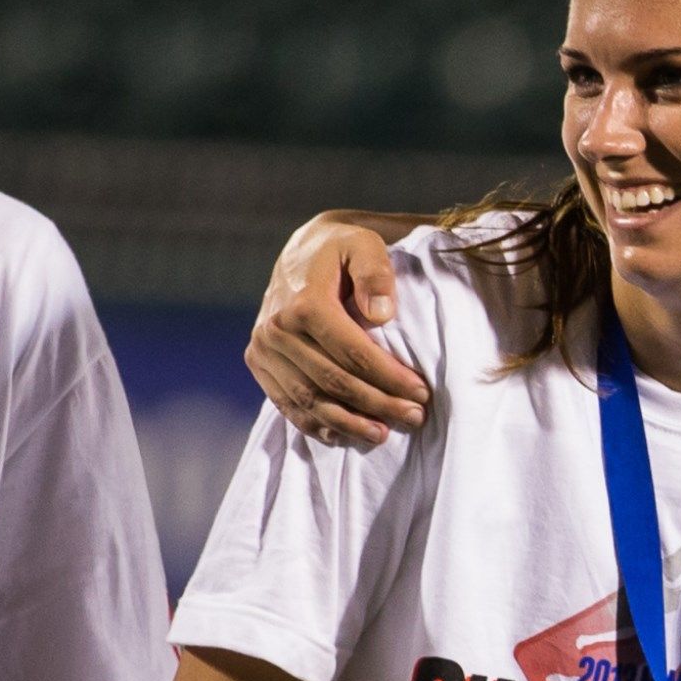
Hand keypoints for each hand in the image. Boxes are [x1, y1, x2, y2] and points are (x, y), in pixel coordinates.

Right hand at [246, 213, 429, 445]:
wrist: (302, 249)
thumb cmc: (343, 248)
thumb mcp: (364, 245)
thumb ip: (376, 273)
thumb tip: (381, 314)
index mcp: (304, 304)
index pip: (354, 354)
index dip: (390, 378)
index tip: (422, 392)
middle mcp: (276, 330)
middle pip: (334, 381)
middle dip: (378, 404)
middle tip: (415, 417)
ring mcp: (263, 349)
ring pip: (309, 399)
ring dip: (348, 422)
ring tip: (384, 434)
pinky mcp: (258, 362)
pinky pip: (287, 402)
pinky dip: (314, 424)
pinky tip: (343, 435)